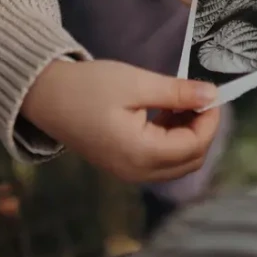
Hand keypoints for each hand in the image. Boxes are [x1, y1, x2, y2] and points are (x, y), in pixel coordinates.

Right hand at [21, 60, 220, 182]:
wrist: (43, 96)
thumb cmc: (88, 87)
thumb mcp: (136, 83)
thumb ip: (177, 93)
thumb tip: (211, 95)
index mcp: (141, 154)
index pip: (195, 146)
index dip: (210, 120)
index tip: (213, 92)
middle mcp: (137, 172)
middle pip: (190, 160)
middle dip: (202, 129)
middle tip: (201, 96)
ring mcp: (128, 173)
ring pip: (177, 163)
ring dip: (188, 134)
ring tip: (182, 100)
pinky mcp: (122, 165)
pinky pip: (159, 160)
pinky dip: (171, 139)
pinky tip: (166, 112)